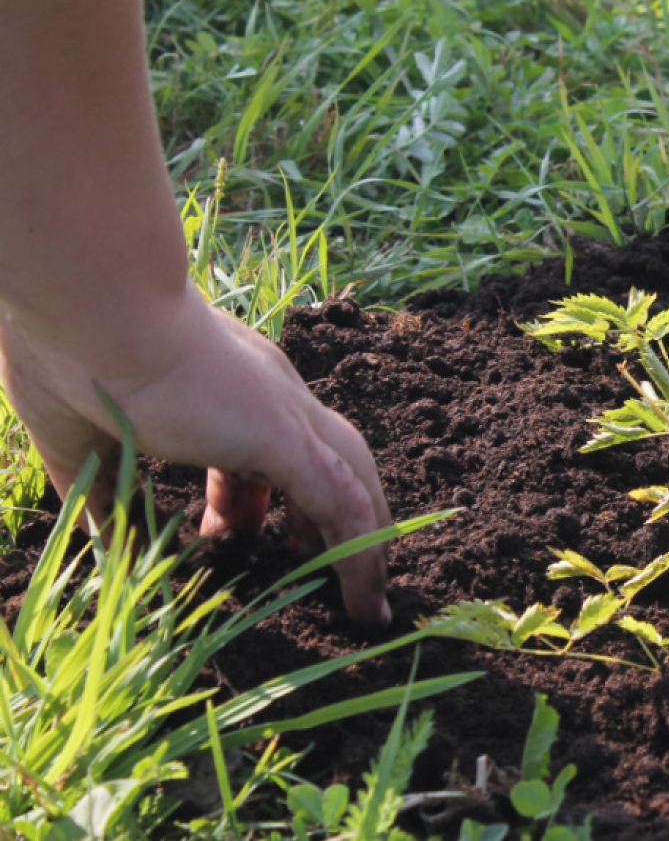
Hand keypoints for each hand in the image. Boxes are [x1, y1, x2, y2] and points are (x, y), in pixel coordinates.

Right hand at [0, 286, 392, 626]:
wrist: (89, 300)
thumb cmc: (69, 352)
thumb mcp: (81, 440)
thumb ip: (100, 493)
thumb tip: (110, 548)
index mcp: (219, 386)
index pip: (255, 447)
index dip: (247, 497)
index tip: (224, 536)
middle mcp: (268, 393)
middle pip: (324, 459)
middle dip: (321, 518)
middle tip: (308, 565)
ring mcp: (284, 411)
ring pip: (352, 479)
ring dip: (362, 541)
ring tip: (363, 598)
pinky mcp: (287, 435)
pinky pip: (346, 506)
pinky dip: (362, 556)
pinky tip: (365, 601)